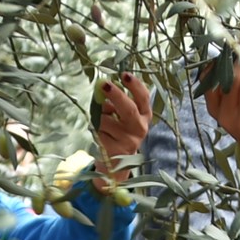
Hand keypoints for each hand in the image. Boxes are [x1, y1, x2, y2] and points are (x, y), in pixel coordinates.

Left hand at [91, 73, 153, 192]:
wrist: (115, 165)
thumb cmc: (117, 133)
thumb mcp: (121, 117)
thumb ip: (115, 103)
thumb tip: (101, 88)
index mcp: (144, 116)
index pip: (143, 98)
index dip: (135, 86)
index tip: (124, 74)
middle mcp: (140, 129)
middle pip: (128, 109)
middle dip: (116, 94)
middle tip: (104, 84)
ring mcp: (128, 141)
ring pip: (105, 120)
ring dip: (98, 117)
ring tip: (101, 123)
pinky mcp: (115, 150)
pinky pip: (98, 132)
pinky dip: (95, 130)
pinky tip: (101, 136)